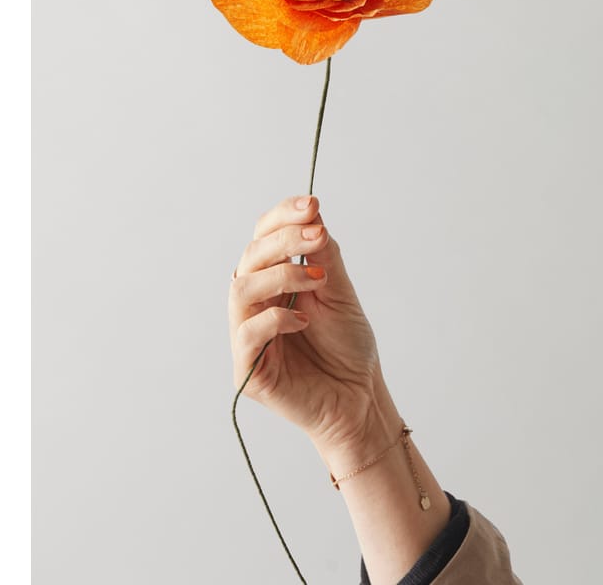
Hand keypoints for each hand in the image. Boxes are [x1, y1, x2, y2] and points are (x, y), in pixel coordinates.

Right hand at [229, 195, 396, 465]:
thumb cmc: (347, 348)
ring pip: (241, 290)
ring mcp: (248, 336)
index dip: (282, 217)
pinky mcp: (249, 370)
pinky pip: (247, 334)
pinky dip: (275, 320)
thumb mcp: (340, 292)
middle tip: (318, 236)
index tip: (312, 204)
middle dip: (284, 240)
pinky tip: (303, 321)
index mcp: (273, 281)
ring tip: (317, 279)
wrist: (360, 399)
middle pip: (251, 257)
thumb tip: (313, 215)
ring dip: (279, 275)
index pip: (263, 238)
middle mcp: (256, 304)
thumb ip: (324, 256)